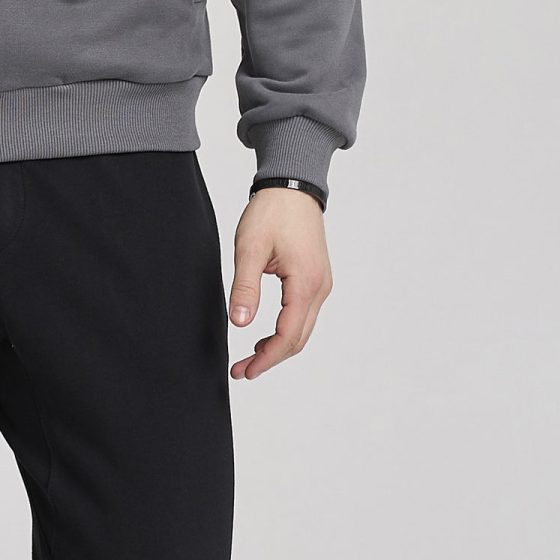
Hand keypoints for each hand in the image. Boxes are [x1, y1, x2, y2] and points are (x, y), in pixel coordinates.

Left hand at [229, 191, 331, 381]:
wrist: (293, 188)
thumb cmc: (272, 213)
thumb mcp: (249, 249)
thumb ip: (244, 288)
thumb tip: (239, 323)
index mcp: (305, 283)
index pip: (288, 335)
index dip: (266, 358)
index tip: (245, 371)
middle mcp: (319, 288)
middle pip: (298, 339)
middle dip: (270, 358)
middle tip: (242, 371)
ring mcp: (320, 285)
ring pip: (302, 329)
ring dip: (278, 347)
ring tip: (250, 357)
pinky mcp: (316, 280)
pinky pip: (303, 315)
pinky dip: (285, 331)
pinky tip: (265, 336)